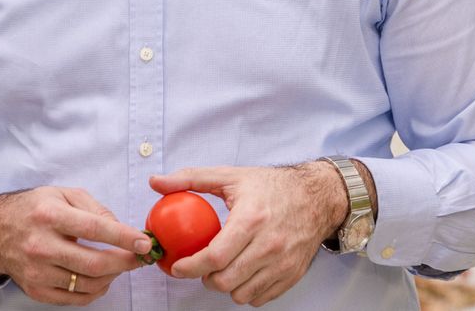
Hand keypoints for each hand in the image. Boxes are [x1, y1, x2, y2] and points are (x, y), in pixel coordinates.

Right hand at [0, 186, 152, 305]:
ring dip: (112, 277)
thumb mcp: (62, 194)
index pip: (95, 229)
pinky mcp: (35, 290)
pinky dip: (95, 292)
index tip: (144, 242)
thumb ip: (94, 208)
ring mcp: (37, 272)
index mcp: (49, 215)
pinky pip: (74, 299)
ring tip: (119, 265)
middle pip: (94, 263)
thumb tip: (121, 228)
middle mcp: (41, 245)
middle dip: (124, 262)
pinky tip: (102, 279)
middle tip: (139, 257)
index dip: (123, 237)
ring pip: (87, 284)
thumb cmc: (33, 209)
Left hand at [148, 163, 340, 306]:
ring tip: (222, 270)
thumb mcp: (231, 176)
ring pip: (241, 293)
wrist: (318, 197)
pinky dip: (246, 291)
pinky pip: (260, 298)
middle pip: (225, 280)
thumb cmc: (272, 186)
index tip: (177, 266)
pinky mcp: (292, 275)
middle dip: (205, 278)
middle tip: (200, 267)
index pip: (214, 256)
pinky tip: (242, 273)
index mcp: (251, 219)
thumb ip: (190, 179)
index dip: (190, 267)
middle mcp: (269, 244)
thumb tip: (156, 182)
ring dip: (225, 286)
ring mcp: (283, 262)